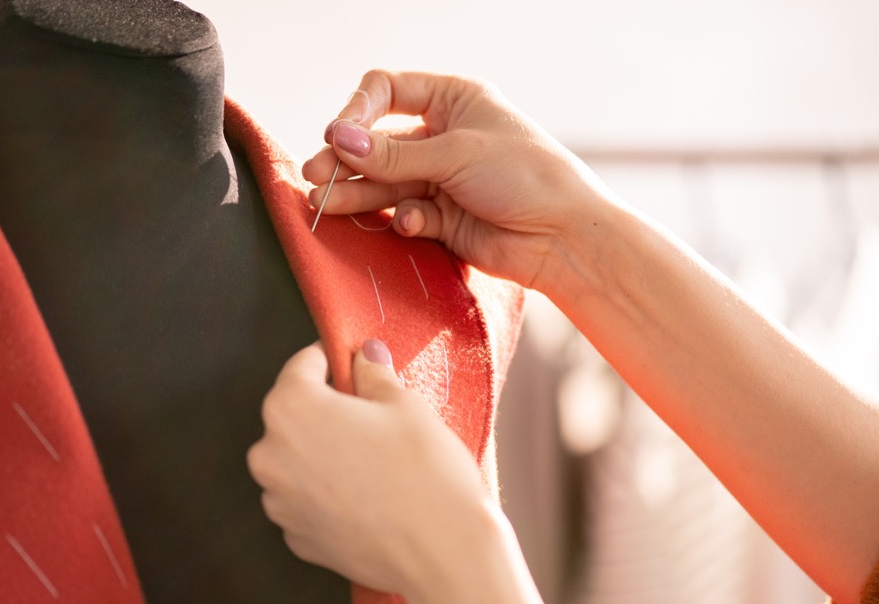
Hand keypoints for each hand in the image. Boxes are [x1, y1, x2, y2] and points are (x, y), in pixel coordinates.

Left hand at [247, 340, 490, 598]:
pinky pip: (306, 500)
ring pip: (297, 460)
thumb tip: (363, 356)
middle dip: (326, 409)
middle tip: (372, 416)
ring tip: (372, 461)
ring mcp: (279, 502)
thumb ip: (372, 373)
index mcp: (290, 408)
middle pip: (293, 415)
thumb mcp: (404, 404)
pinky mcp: (296, 538)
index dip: (333, 360)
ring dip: (324, 453)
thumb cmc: (424, 469)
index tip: (356, 364)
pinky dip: (328, 493)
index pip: (303, 366)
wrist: (442, 551)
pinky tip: (367, 495)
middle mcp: (269, 455)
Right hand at [301, 70, 610, 293]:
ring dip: (357, 193)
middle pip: (377, 142)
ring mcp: (441, 178)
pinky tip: (411, 224)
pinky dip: (403, 219)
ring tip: (324, 204)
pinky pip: (405, 214)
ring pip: (385, 182)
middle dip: (345, 160)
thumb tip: (338, 140)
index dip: (357, 112)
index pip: (386, 91)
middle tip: (314, 177)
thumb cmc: (526, 175)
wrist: (564, 237)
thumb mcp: (456, 153)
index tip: (337, 137)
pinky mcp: (442, 217)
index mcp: (452, 99)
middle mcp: (443, 135)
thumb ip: (394, 153)